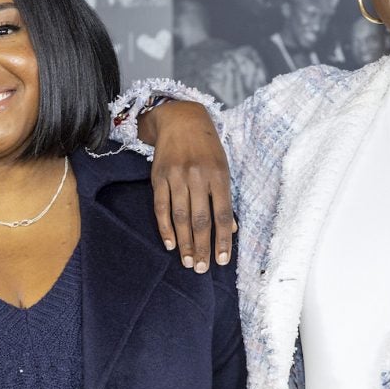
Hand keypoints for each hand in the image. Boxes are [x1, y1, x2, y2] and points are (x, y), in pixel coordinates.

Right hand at [141, 101, 235, 271]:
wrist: (180, 119)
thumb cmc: (207, 147)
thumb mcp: (223, 168)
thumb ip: (225, 198)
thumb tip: (231, 230)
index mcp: (219, 175)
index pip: (222, 214)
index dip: (223, 240)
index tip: (222, 261)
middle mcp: (198, 176)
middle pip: (200, 219)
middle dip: (202, 247)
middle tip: (202, 268)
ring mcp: (176, 176)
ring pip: (180, 216)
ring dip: (184, 242)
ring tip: (188, 262)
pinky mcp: (158, 177)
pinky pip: (161, 207)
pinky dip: (165, 227)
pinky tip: (171, 244)